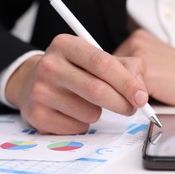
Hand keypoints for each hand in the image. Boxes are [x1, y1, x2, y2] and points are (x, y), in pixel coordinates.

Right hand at [5, 34, 147, 134]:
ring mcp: (40, 90)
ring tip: (90, 104)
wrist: (32, 81)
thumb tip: (140, 91)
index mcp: (66, 45)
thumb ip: (126, 68)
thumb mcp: (97, 58)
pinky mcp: (37, 115)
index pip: (103, 64)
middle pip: (97, 90)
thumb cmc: (75, 70)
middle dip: (122, 104)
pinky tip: (74, 113)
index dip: (127, 83)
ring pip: (89, 113)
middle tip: (131, 109)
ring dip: (100, 114)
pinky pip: (77, 128)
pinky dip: (84, 124)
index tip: (142, 97)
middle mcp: (49, 65)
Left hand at [114, 29, 174, 105]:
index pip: (107, 61)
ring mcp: (140, 56)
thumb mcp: (152, 63)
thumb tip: (109, 83)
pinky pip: (128, 91)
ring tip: (144, 96)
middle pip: (108, 71)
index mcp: (136, 39)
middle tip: (131, 94)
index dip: (110, 78)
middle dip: (115, 86)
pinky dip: (133, 100)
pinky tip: (148, 100)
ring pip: (115, 82)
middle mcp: (135, 43)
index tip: (116, 87)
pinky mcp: (148, 73)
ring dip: (124, 93)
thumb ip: (131, 69)